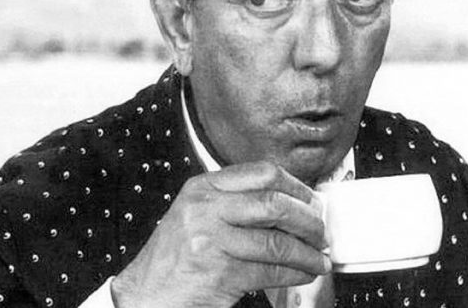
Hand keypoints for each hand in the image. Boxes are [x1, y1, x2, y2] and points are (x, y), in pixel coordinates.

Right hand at [110, 161, 330, 307]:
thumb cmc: (175, 257)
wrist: (146, 294)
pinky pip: (270, 270)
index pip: (262, 173)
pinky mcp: (220, 273)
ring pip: (276, 241)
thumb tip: (291, 204)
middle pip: (274, 204)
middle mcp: (206, 209)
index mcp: (203, 187)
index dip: (296, 187)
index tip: (312, 201)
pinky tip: (302, 274)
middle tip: (321, 232)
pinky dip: (294, 273)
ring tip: (318, 259)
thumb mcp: (197, 214)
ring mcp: (211, 240)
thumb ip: (235, 203)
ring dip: (307, 253)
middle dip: (308, 220)